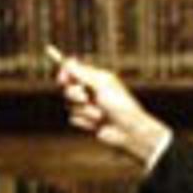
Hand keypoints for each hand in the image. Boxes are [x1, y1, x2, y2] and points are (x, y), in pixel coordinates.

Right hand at [49, 45, 167, 165]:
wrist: (129, 130)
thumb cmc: (120, 105)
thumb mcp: (102, 85)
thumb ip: (83, 73)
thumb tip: (68, 61)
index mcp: (97, 78)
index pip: (74, 72)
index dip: (66, 74)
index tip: (63, 78)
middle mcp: (91, 91)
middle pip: (68, 88)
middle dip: (74, 94)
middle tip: (85, 98)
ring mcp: (88, 106)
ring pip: (69, 105)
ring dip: (84, 110)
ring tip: (100, 115)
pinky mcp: (86, 121)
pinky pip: (73, 118)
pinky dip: (85, 121)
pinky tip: (97, 124)